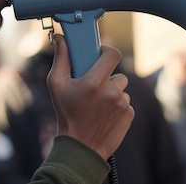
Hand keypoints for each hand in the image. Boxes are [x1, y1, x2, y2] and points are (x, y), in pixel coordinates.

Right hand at [46, 34, 133, 159]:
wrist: (80, 147)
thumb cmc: (65, 114)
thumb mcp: (56, 84)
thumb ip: (60, 58)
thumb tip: (60, 38)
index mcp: (94, 82)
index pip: (112, 54)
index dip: (107, 51)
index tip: (100, 54)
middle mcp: (111, 92)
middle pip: (116, 73)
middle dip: (106, 76)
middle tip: (92, 86)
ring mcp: (122, 104)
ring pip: (121, 88)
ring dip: (111, 92)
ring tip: (97, 104)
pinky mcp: (129, 114)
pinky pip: (126, 102)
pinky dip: (117, 105)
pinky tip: (104, 113)